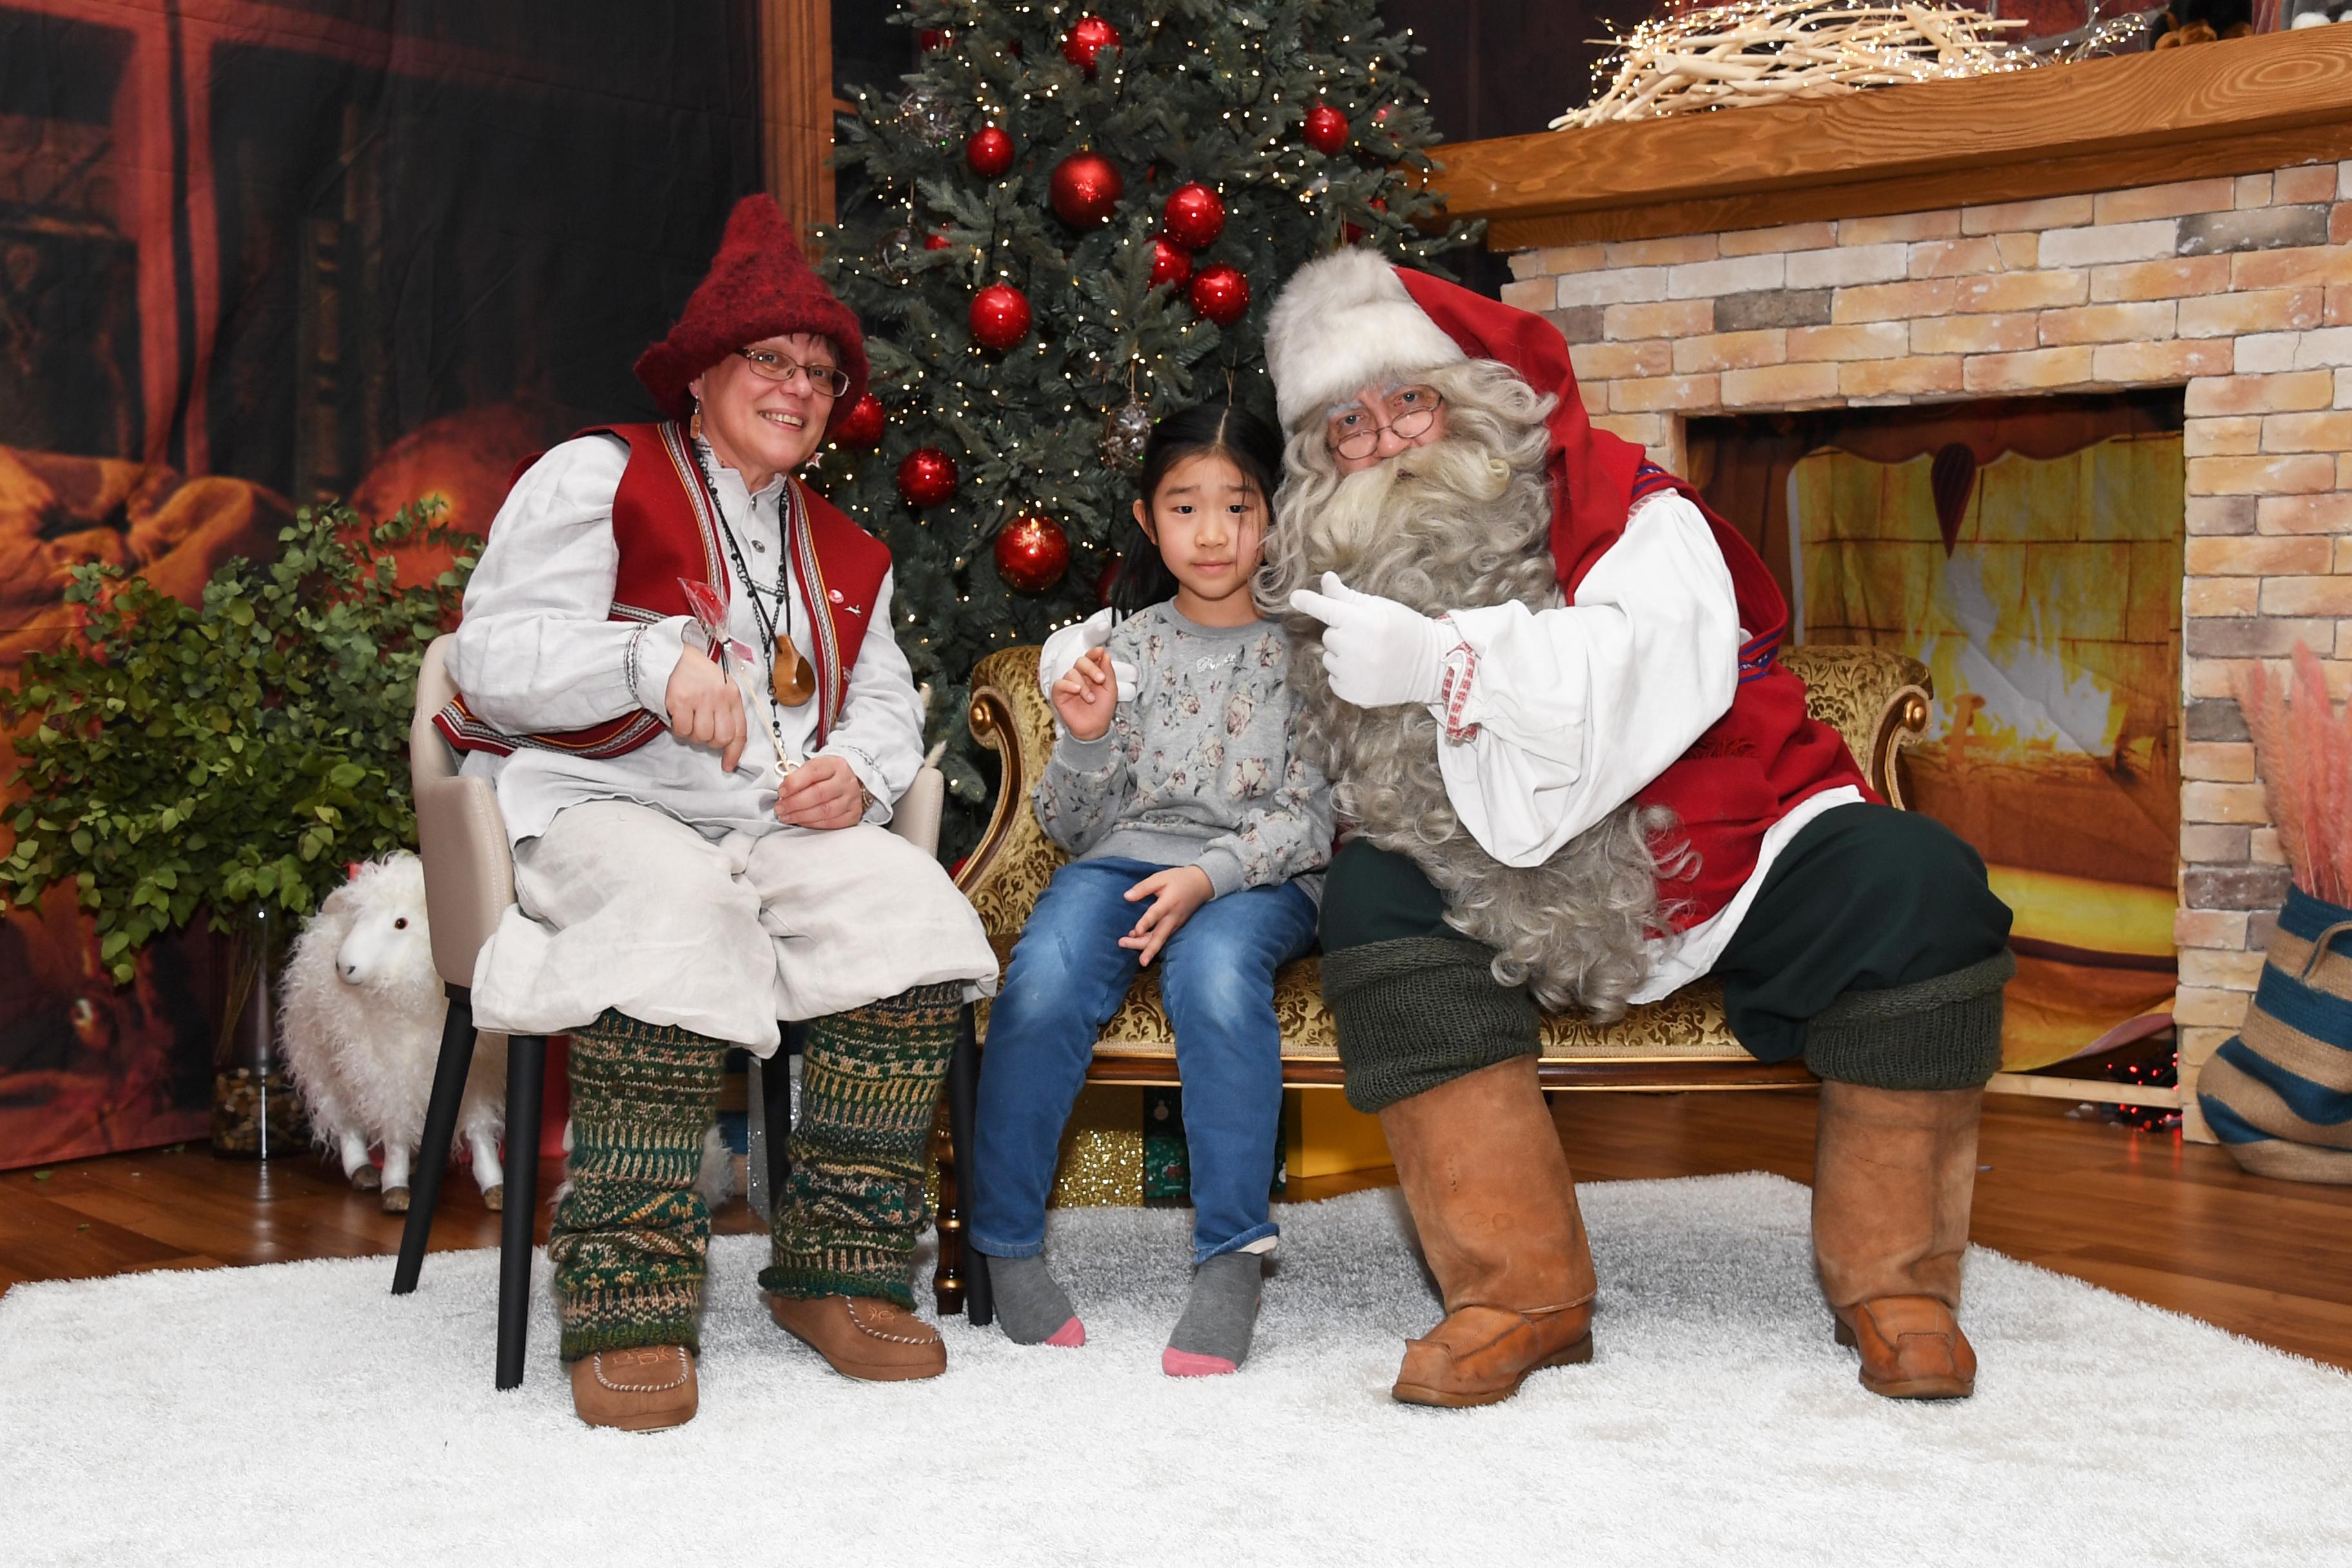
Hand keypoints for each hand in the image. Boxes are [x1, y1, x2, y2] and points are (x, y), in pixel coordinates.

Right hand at [664, 644, 746, 771]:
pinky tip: (678, 718)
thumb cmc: (699, 676)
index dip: (734, 753)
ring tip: (689, 721)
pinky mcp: (681, 700)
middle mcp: (720, 697)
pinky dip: (679, 731)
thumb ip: (727, 712)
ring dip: (693, 736)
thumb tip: (728, 744)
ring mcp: (701, 698)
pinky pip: (683, 730)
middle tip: (701, 732)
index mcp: (733, 695)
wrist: (674, 656)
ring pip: (701, 736)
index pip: (740, 732)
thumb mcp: (721, 688)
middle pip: (721, 738)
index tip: (728, 765)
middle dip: (711, 743)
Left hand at [774, 754, 868, 830]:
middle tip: (779, 808)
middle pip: (818, 793)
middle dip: (794, 802)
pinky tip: (800, 821)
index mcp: (835, 764)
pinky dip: (812, 824)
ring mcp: (851, 799)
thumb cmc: (827, 778)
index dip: (795, 782)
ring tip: (786, 817)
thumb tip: (783, 791)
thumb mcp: (815, 769)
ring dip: (801, 815)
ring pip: (824, 811)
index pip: (813, 771)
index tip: (781, 791)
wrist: (848, 786)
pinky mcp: (853, 815)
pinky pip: (831, 823)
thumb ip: (800, 776)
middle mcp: (846, 781)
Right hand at [1050, 646, 1119, 740]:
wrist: (1095, 728)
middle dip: (1091, 668)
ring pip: (1071, 673)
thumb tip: (1105, 655)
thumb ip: (1108, 672)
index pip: (1090, 658)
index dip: (1094, 653)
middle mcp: (1079, 676)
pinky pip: (1059, 683)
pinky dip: (1068, 685)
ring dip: (1083, 685)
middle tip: (1101, 679)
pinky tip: (1077, 691)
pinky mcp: (1059, 694)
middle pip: (1080, 661)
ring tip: (1090, 698)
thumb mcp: (1111, 690)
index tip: (1100, 651)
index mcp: (1092, 673)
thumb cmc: (1102, 709)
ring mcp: (1068, 684)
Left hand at [1120, 866, 1213, 966]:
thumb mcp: (1160, 878)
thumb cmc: (1180, 879)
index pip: (1156, 914)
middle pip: (1159, 936)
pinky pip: (1163, 937)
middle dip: (1143, 945)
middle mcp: (1173, 917)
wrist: (1202, 884)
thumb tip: (1126, 896)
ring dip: (1143, 944)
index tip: (1135, 931)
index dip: (1145, 923)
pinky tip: (1137, 939)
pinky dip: (1150, 941)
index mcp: (1169, 902)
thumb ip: (1143, 888)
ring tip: (1125, 943)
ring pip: (1160, 939)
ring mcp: (1176, 924)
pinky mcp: (1176, 926)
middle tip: (1123, 944)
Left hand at [1288, 571, 1447, 708]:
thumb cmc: (1406, 630)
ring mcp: (1354, 675)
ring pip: (1329, 658)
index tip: (1294, 597)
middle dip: (1343, 633)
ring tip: (1370, 656)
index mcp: (1364, 623)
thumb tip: (1326, 579)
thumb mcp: (1381, 607)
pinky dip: (1345, 675)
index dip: (1310, 602)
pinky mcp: (1354, 694)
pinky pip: (1333, 678)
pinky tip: (1367, 672)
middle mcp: (1356, 649)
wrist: (1431, 667)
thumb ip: (1348, 597)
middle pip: (1329, 636)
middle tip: (1368, 636)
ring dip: (1342, 655)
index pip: (1328, 609)